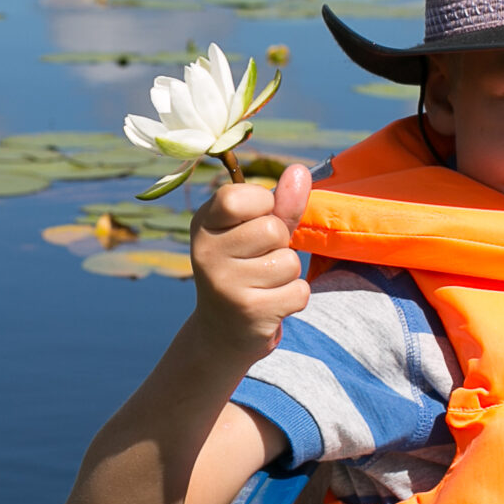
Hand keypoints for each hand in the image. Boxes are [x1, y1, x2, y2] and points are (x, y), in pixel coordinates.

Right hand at [189, 162, 312, 358]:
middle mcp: (205, 253)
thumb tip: (300, 171)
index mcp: (203, 225)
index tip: (254, 222)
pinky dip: (294, 298)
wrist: (222, 332)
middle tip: (258, 263)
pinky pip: (298, 292)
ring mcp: (224, 284)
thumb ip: (280, 204)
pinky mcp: (248, 312)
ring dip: (287, 275)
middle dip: (279, 246)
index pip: (238, 197)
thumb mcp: (256, 232)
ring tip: (263, 285)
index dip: (262, 206)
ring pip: (289, 262)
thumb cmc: (245, 269)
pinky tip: (270, 305)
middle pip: (271, 229)